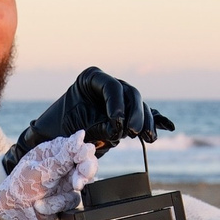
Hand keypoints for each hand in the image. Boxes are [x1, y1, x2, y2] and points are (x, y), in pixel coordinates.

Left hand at [0, 67, 173, 171]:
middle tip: (133, 132)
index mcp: (92, 79)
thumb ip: (97, 126)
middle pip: (131, 94)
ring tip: (148, 138)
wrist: (52, 141)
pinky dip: (154, 121)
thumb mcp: (76, 126)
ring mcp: (118, 99)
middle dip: (136, 114)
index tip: (117, 122)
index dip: (118, 104)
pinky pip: (143, 115)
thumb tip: (117, 130)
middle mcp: (108, 86)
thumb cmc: (58, 129)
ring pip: (139, 106)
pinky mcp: (125, 114)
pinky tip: (167, 126)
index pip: (112, 87)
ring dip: (146, 122)